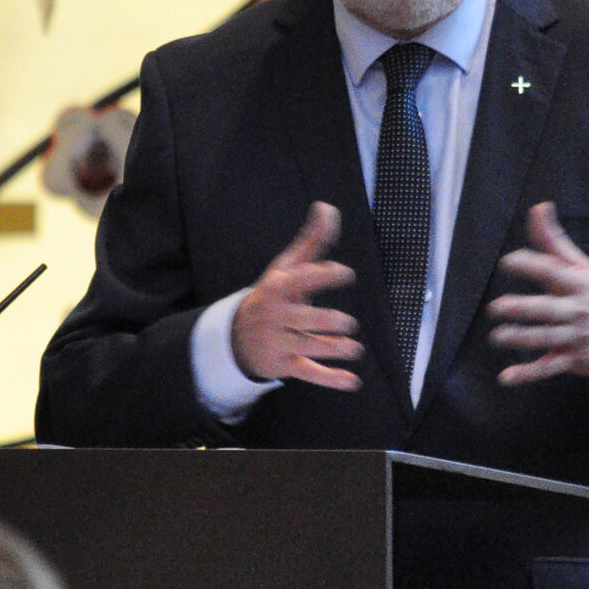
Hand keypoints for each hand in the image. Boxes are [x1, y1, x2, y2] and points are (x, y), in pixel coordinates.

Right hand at [232, 202, 362, 390]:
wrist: (235, 336)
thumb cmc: (272, 296)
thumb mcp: (286, 268)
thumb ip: (311, 241)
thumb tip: (328, 208)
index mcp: (279, 288)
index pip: (300, 279)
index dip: (323, 276)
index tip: (345, 273)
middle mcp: (277, 315)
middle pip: (302, 319)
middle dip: (326, 322)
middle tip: (347, 322)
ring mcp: (279, 342)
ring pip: (307, 347)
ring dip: (331, 349)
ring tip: (354, 348)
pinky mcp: (284, 365)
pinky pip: (309, 373)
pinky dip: (331, 379)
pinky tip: (352, 381)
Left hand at [487, 203, 588, 384]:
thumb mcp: (581, 266)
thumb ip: (554, 240)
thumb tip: (538, 207)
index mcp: (578, 283)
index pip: (553, 272)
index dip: (532, 265)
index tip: (509, 261)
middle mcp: (577, 310)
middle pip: (548, 309)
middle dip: (523, 309)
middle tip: (497, 307)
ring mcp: (575, 337)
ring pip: (546, 338)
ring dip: (521, 339)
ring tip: (498, 337)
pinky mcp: (572, 359)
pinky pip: (548, 368)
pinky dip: (528, 374)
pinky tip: (506, 377)